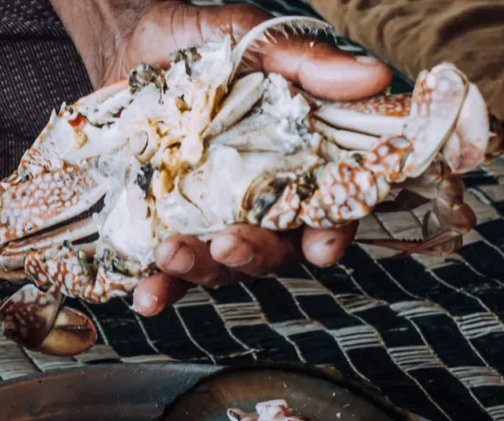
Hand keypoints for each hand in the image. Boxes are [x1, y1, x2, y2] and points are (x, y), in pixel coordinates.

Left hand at [79, 2, 394, 314]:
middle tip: (227, 242)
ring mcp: (208, 220)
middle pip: (272, 252)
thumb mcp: (254, 41)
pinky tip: (145, 298)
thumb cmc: (204, 44)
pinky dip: (157, 289)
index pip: (327, 211)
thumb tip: (374, 78)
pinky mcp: (161, 228)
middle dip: (253, 255)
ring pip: (219, 266)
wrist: (130, 44)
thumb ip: (307, 63)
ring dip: (199, 270)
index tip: (321, 245)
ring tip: (170, 255)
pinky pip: (163, 272)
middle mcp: (257, 203)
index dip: (330, 234)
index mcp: (294, 164)